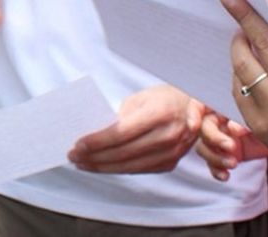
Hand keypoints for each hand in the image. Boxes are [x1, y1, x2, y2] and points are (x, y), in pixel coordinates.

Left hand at [68, 84, 203, 172]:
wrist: (193, 108)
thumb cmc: (164, 97)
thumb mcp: (141, 97)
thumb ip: (121, 115)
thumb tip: (96, 132)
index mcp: (158, 114)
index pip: (121, 133)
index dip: (98, 141)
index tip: (78, 144)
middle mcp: (167, 136)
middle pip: (123, 153)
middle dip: (95, 157)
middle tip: (73, 156)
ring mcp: (171, 153)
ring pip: (129, 166)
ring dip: (103, 167)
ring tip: (83, 164)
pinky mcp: (170, 163)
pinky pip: (139, 170)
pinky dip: (118, 169)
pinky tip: (103, 166)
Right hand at [195, 111, 267, 181]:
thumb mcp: (260, 117)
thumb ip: (244, 119)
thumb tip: (233, 128)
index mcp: (223, 105)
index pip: (200, 104)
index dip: (193, 113)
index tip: (194, 127)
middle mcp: (218, 121)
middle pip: (202, 128)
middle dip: (213, 139)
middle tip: (231, 146)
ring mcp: (220, 139)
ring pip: (203, 148)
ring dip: (215, 157)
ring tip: (233, 163)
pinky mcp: (224, 156)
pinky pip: (212, 164)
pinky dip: (216, 170)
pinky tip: (226, 175)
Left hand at [220, 0, 267, 179]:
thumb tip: (265, 18)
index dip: (263, 9)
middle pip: (261, 43)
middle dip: (242, 16)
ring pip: (242, 64)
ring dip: (238, 44)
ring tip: (240, 35)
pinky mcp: (256, 123)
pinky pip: (237, 86)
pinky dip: (239, 71)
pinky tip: (245, 65)